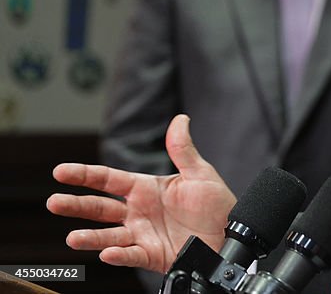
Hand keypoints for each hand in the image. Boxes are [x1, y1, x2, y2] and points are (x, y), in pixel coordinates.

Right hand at [46, 113, 236, 272]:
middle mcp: (138, 212)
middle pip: (100, 208)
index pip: (108, 180)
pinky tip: (107, 253)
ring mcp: (142, 235)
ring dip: (90, 237)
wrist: (232, 233)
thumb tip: (180, 119)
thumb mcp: (200, 174)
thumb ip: (183, 149)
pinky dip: (119, 255)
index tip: (60, 172)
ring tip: (72, 237)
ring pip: (108, 236)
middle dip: (76, 205)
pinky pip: (131, 255)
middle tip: (53, 202)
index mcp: (146, 189)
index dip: (84, 175)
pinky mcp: (152, 255)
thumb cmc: (216, 204)